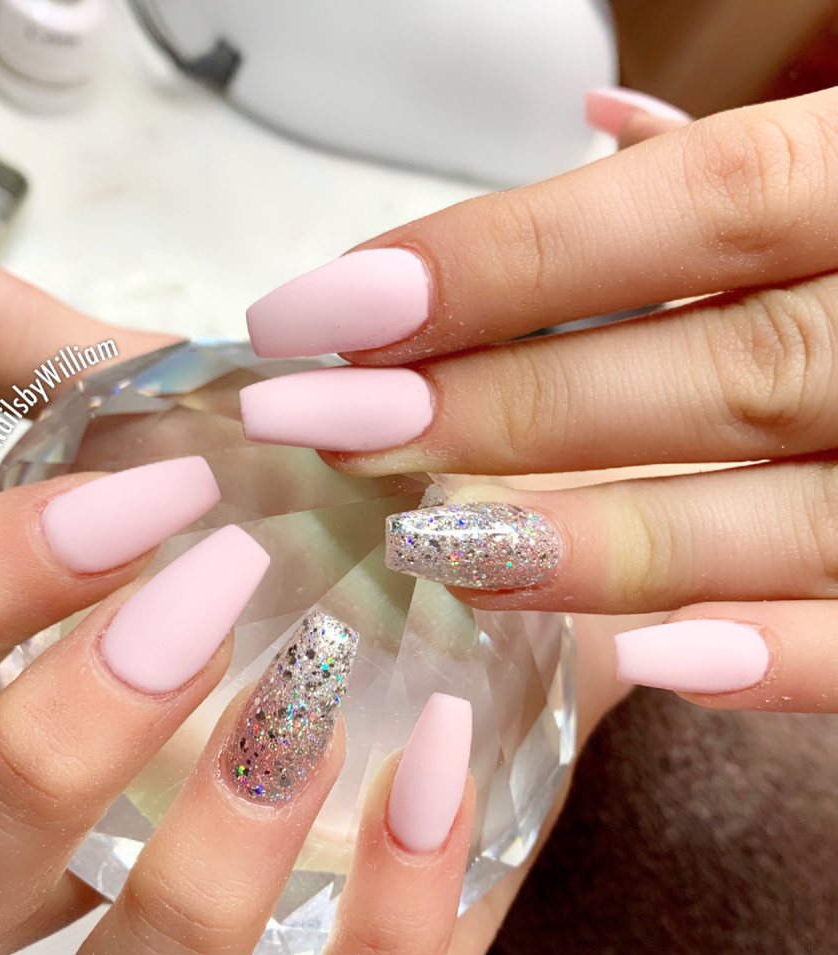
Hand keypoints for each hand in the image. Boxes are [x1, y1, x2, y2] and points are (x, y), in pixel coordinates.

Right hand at [0, 231, 612, 954]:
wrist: (453, 642)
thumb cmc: (273, 545)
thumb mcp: (159, 448)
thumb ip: (18, 362)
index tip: (141, 499)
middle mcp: (57, 866)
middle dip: (36, 755)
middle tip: (205, 601)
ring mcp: (183, 952)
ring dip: (199, 866)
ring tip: (318, 692)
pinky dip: (385, 925)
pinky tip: (444, 771)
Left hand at [238, 86, 837, 714]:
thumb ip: (739, 172)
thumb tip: (592, 132)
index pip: (688, 203)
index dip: (498, 258)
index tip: (327, 310)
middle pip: (705, 365)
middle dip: (503, 404)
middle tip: (335, 430)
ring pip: (783, 511)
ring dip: (599, 539)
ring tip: (435, 544)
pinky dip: (785, 657)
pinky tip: (650, 663)